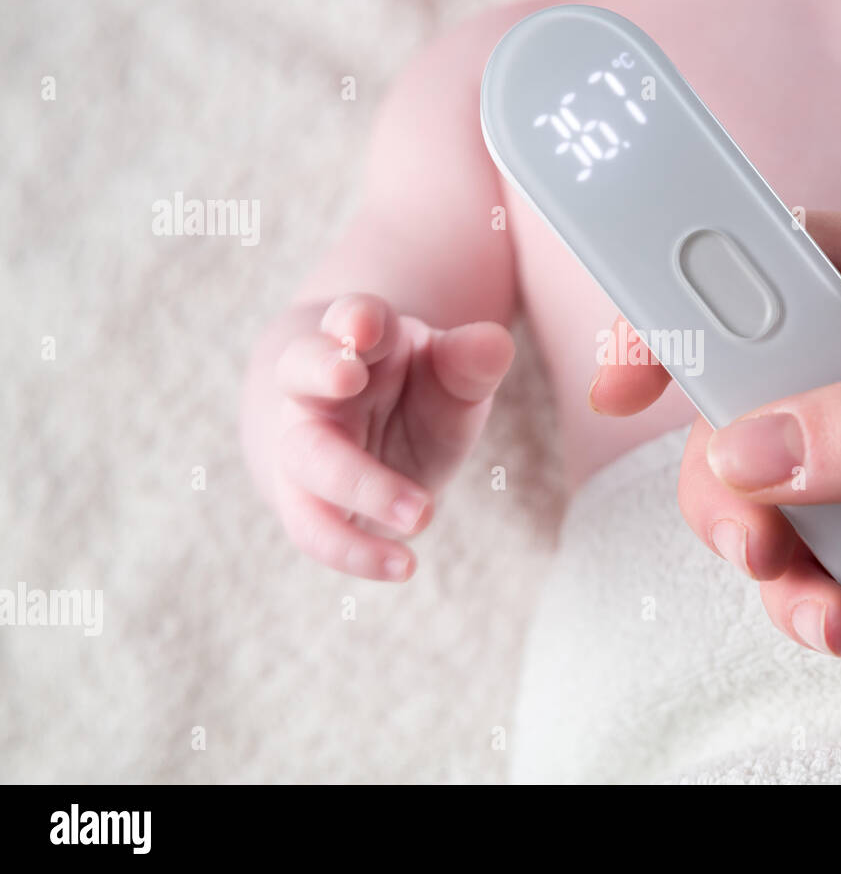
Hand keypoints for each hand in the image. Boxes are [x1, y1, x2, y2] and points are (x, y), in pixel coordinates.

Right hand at [257, 293, 513, 580]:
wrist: (361, 435)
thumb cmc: (415, 396)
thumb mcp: (451, 377)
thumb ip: (470, 362)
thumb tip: (495, 342)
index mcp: (360, 341)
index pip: (351, 317)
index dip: (355, 317)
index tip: (364, 324)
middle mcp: (316, 387)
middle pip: (302, 371)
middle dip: (321, 370)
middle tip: (347, 375)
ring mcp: (301, 442)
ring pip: (306, 457)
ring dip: (359, 485)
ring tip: (422, 514)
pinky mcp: (301, 500)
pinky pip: (313, 526)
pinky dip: (355, 550)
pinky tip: (403, 568)